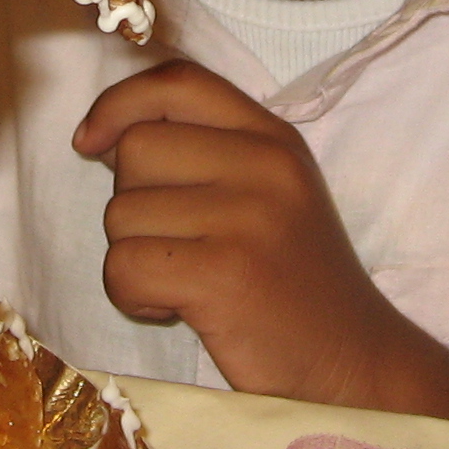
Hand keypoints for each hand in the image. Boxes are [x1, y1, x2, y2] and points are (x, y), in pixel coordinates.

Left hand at [72, 61, 448, 427]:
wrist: (357, 367)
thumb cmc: (295, 286)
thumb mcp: (271, 195)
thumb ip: (207, 153)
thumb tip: (103, 135)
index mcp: (274, 138)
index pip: (177, 82)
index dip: (118, 104)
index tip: (91, 143)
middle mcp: (264, 165)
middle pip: (136, 149)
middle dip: (133, 204)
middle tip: (176, 246)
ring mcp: (247, 218)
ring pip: (121, 213)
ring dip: (133, 256)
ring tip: (185, 283)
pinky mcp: (223, 275)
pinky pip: (124, 266)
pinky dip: (133, 296)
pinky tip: (175, 309)